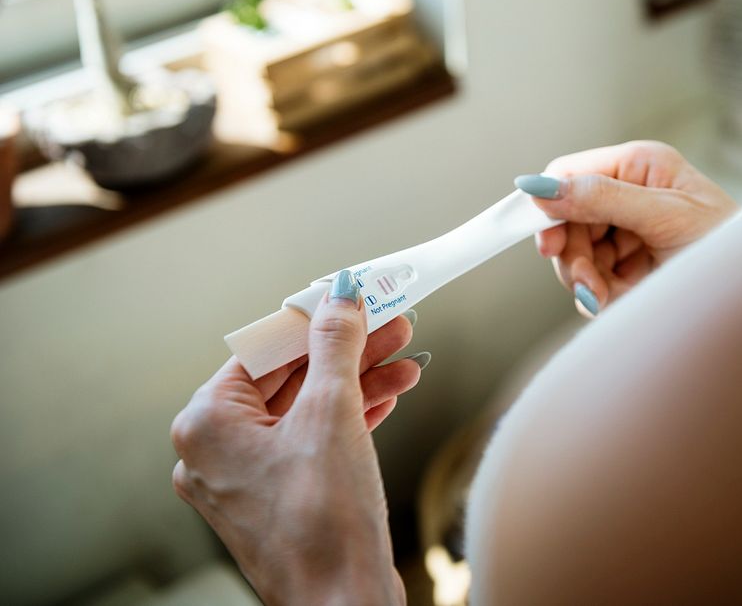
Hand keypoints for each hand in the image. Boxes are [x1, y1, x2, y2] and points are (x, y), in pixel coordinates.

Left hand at [171, 274, 420, 604]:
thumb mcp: (332, 413)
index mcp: (207, 424)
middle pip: (291, 377)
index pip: (266, 348)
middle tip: (392, 324)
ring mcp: (248, 478)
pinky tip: (390, 395)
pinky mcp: (280, 498)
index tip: (354, 295)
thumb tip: (340, 295)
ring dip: (359, 382)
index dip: (318, 317)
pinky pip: (313, 441)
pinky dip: (351, 417)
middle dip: (350, 351)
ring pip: (308, 409)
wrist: (344, 604)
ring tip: (406, 359)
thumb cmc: (323, 521)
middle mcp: (217, 450)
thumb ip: (335, 346)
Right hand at [517, 140, 735, 315]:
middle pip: (567, 219)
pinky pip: (591, 280)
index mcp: (642, 165)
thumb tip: (544, 187)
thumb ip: (604, 199)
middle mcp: (631, 193)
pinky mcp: (630, 267)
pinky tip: (620, 301)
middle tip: (586, 284)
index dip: (550, 204)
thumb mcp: (667, 218)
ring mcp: (628, 232)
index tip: (543, 241)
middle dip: (573, 255)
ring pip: (574, 254)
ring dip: (586, 281)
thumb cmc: (733, 246)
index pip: (572, 172)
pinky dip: (599, 295)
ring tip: (610, 298)